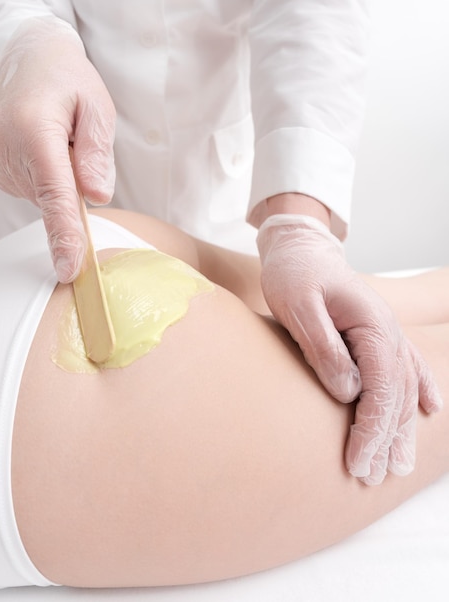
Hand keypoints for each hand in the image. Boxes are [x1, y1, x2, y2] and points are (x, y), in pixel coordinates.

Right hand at [0, 18, 116, 281]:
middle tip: (74, 142)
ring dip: (54, 176)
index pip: (54, 195)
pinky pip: (24, 185)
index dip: (64, 235)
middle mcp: (4, 144)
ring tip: (53, 137)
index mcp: (35, 129)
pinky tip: (37, 144)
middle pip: (50, 196)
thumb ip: (98, 153)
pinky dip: (39, 174)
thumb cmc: (66, 79)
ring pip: (38, 194)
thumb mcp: (98, 108)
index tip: (69, 267)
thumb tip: (96, 196)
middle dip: (71, 182)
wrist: (25, 56)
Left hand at [257, 213, 442, 484]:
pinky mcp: (376, 335)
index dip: (371, 429)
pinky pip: (409, 367)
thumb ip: (323, 347)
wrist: (300, 249)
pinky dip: (421, 390)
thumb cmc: (295, 274)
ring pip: (404, 389)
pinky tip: (432, 410)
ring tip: (397, 466)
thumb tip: (348, 391)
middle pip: (395, 395)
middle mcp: (388, 333)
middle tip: (369, 477)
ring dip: (401, 428)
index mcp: (372, 325)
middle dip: (384, 440)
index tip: (357, 462)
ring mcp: (387, 334)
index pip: (381, 388)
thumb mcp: (299, 306)